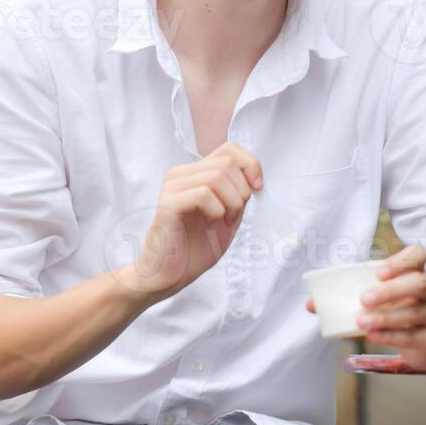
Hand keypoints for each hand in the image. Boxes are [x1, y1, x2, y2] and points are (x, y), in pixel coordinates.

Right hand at [115, 142, 262, 301]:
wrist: (169, 276)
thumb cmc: (195, 248)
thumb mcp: (227, 214)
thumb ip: (237, 192)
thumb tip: (253, 174)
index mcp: (194, 173)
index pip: (229, 149)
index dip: (250, 165)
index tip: (257, 189)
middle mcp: (180, 174)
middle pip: (227, 162)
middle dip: (242, 190)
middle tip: (234, 215)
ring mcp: (172, 187)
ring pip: (217, 176)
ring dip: (232, 202)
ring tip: (224, 221)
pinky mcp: (168, 203)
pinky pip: (203, 193)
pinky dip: (217, 209)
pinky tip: (212, 222)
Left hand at [304, 244, 425, 370]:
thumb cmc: (398, 313)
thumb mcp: (378, 302)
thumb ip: (346, 299)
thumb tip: (310, 303)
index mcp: (415, 274)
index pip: (418, 255)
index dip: (401, 261)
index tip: (379, 272)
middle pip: (418, 283)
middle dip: (391, 290)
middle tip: (364, 299)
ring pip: (415, 312)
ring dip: (386, 316)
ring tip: (362, 321)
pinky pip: (412, 335)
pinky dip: (390, 335)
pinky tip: (373, 335)